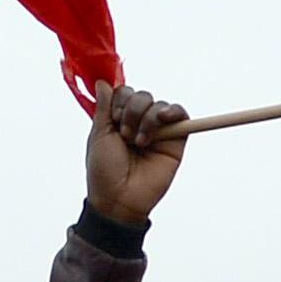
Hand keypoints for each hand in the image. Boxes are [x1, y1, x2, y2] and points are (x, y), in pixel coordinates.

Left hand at [85, 84, 189, 225]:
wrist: (119, 199)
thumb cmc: (105, 171)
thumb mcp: (99, 135)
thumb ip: (104, 108)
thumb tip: (102, 82)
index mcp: (120, 121)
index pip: (125, 93)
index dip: (121, 101)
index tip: (114, 121)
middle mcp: (140, 124)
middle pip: (142, 96)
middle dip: (132, 110)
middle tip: (125, 135)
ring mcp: (158, 131)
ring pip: (159, 104)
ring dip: (146, 118)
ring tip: (139, 141)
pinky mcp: (176, 140)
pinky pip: (181, 114)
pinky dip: (173, 111)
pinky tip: (163, 118)